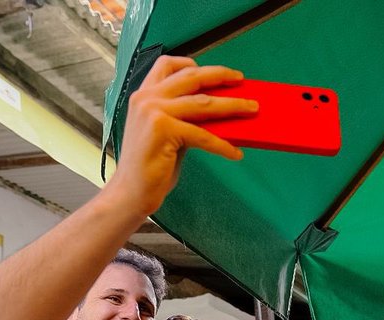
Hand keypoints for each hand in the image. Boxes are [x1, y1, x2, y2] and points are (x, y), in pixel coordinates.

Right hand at [108, 56, 257, 217]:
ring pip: (203, 103)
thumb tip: (217, 112)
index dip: (191, 63)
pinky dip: (222, 145)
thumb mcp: (166, 133)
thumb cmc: (151, 167)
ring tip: (252, 109)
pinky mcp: (163, 130)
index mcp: (143, 95)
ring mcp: (153, 111)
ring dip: (232, 105)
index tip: (214, 71)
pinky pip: (203, 135)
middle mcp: (146, 98)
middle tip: (241, 80)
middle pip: (191, 77)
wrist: (131, 192)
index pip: (166, 64)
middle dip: (220, 75)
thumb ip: (184, 117)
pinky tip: (235, 153)